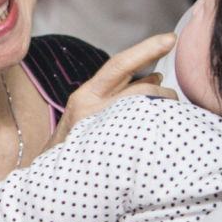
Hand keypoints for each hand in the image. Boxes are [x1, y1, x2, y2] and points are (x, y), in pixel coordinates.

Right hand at [54, 32, 177, 146]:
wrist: (51, 183)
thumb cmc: (74, 147)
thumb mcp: (90, 114)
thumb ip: (119, 94)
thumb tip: (156, 77)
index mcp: (86, 96)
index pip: (119, 65)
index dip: (147, 49)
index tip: (170, 39)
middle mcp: (91, 109)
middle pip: (142, 89)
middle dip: (163, 92)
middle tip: (171, 101)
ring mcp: (102, 131)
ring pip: (147, 110)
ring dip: (163, 114)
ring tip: (164, 125)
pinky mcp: (111, 153)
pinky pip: (144, 135)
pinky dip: (156, 133)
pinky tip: (157, 142)